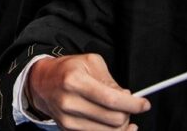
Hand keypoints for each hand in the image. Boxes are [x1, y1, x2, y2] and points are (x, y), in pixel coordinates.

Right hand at [25, 54, 149, 129]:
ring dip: (122, 125)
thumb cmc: (68, 69)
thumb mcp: (90, 63)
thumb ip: (110, 81)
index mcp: (75, 80)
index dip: (133, 104)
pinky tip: (116, 126)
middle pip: (113, 119)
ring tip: (123, 115)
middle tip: (130, 106)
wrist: (41, 83)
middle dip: (128, 114)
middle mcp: (69, 102)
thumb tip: (127, 97)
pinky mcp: (67, 129)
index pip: (111, 99)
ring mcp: (67, 119)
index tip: (144, 104)